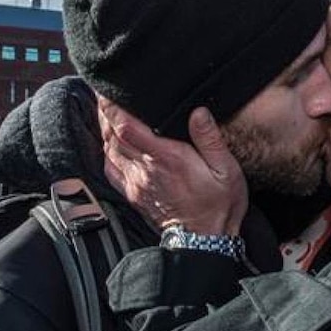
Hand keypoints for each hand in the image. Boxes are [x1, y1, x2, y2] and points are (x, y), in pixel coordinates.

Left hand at [98, 97, 247, 235]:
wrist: (204, 241)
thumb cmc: (218, 204)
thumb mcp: (225, 170)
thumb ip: (209, 139)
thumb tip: (198, 112)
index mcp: (167, 158)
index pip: (127, 128)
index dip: (113, 107)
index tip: (109, 90)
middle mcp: (146, 169)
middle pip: (112, 135)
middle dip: (106, 112)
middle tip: (105, 94)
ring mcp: (136, 183)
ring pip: (108, 150)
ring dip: (104, 129)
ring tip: (106, 112)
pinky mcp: (133, 194)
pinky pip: (110, 168)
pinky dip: (106, 151)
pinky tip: (110, 142)